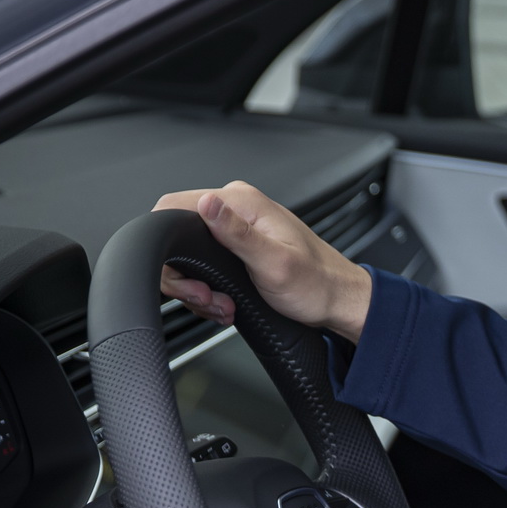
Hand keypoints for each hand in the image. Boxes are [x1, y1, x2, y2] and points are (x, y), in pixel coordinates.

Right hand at [152, 181, 373, 341]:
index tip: (190, 280)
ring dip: (199, 289)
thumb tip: (206, 204)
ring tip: (224, 305)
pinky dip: (209, 290)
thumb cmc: (316, 285)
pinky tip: (226, 303)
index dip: (167, 246)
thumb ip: (237, 233)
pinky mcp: (238, 247)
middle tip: (210, 300)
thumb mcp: (274, 263)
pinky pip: (204, 265)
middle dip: (186, 277)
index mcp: (241, 202)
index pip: (173, 206)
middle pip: (176, 235)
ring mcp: (236, 227)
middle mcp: (235, 208)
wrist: (339, 301)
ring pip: (188, 255)